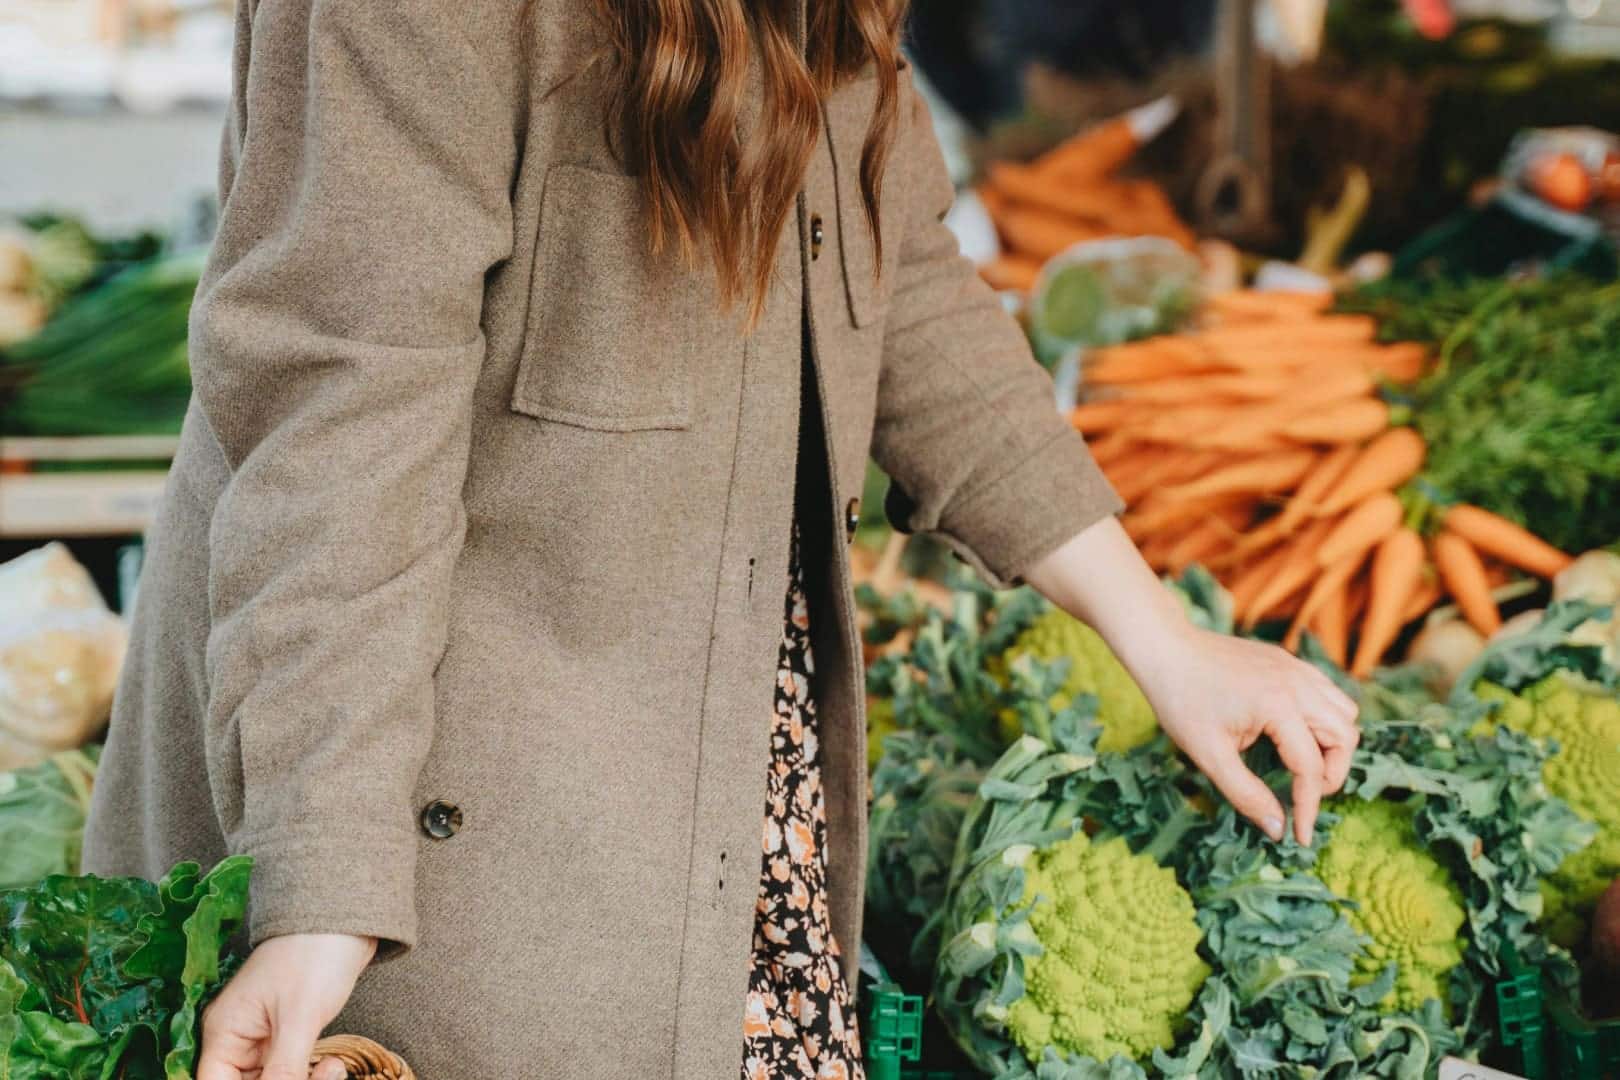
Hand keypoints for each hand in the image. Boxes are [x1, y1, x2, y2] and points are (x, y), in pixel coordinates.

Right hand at [198, 932, 376, 1079]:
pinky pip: (291, 1071)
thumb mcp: (299, 1016)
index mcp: (224, 1031)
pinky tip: (334, 1065)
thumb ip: (284, 1068)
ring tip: (332, 1069)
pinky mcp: (288, 1036)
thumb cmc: (314, 953)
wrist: (347, 919)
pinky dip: (311, 1075)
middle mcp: (237, 1038)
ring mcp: (263, 1038)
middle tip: (320, 1076)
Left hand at [1140, 624, 1359, 845]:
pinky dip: (1324, 718)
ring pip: (1344, 711)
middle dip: (1330, 774)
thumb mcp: (1208, 755)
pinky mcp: (1289, 662)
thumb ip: (1246, 795)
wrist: (1165, 650)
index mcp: (1279, 705)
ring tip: (1302, 765)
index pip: (1311, 768)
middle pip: (1345, 737)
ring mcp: (1296, 668)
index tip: (1299, 836)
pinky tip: (1296, 734)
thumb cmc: (1181, 701)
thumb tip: (1278, 828)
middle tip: (1300, 795)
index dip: (1308, 807)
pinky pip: (1327, 692)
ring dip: (1333, 744)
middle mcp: (1297, 683)